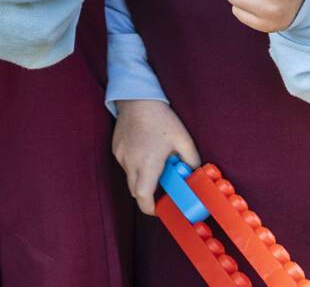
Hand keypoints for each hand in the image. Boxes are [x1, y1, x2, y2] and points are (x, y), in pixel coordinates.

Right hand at [112, 99, 201, 215]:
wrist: (136, 98)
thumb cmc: (161, 118)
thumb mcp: (184, 139)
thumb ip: (191, 161)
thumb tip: (193, 175)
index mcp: (147, 163)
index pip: (142, 195)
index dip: (150, 208)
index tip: (159, 211)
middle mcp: (130, 162)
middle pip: (135, 191)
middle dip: (148, 195)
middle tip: (163, 189)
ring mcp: (120, 155)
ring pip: (130, 177)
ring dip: (142, 178)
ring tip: (155, 161)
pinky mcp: (115, 148)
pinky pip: (125, 164)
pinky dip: (135, 165)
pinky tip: (145, 150)